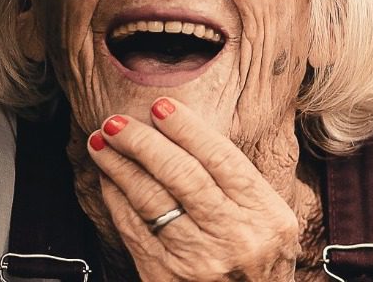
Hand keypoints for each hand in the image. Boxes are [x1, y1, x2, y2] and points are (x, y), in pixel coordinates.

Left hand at [88, 98, 298, 280]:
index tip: (161, 106)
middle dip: (143, 142)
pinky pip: (133, 229)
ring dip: (119, 165)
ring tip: (101, 142)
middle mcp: (235, 237)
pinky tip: (108, 178)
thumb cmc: (259, 264)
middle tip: (118, 121)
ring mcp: (199, 261)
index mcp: (266, 216)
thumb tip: (185, 132)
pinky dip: (116, 198)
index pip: (221, 158)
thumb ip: (238, 183)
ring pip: (151, 199)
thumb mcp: (271, 223)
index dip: (187, 128)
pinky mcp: (166, 277)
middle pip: (181, 174)